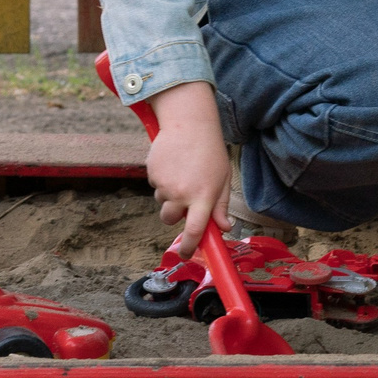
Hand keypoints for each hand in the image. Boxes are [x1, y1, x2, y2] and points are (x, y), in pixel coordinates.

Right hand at [142, 81, 229, 256]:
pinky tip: (173, 164)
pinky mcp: (152, 173)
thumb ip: (221, 206)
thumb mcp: (222, 178)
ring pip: (162, 201)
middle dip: (175, 215)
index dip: (190, 247)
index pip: (195, 231)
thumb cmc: (210, 150)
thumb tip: (225, 228)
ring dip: (169, 195)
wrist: (189, 123)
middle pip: (169, 219)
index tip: (186, 254)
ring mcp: (164, 184)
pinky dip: (162, 180)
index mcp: (203, 197)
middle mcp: (182, 194)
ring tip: (181, 173)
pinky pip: (155, 185)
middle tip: (185, 198)